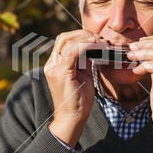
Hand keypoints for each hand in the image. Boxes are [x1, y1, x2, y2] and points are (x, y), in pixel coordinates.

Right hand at [44, 30, 101, 147]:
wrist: (73, 118)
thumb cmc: (79, 99)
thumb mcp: (83, 75)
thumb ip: (84, 61)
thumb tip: (94, 48)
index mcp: (55, 64)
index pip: (65, 40)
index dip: (81, 36)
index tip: (98, 39)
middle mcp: (51, 64)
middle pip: (64, 37)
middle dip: (84, 34)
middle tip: (101, 39)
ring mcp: (53, 67)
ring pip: (68, 41)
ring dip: (87, 38)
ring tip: (101, 42)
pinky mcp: (60, 72)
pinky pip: (73, 51)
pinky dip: (86, 46)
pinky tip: (97, 46)